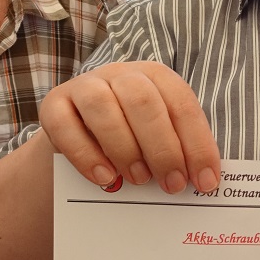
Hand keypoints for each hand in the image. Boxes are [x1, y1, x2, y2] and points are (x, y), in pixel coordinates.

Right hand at [38, 61, 220, 193]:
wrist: (79, 138)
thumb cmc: (131, 140)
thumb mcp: (158, 140)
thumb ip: (178, 151)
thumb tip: (203, 182)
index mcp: (156, 77)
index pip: (182, 105)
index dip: (197, 144)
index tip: (205, 182)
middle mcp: (121, 74)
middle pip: (143, 102)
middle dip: (163, 148)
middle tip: (172, 185)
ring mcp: (85, 86)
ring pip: (103, 106)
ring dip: (125, 148)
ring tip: (139, 180)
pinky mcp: (53, 105)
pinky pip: (65, 125)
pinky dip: (86, 155)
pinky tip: (105, 178)